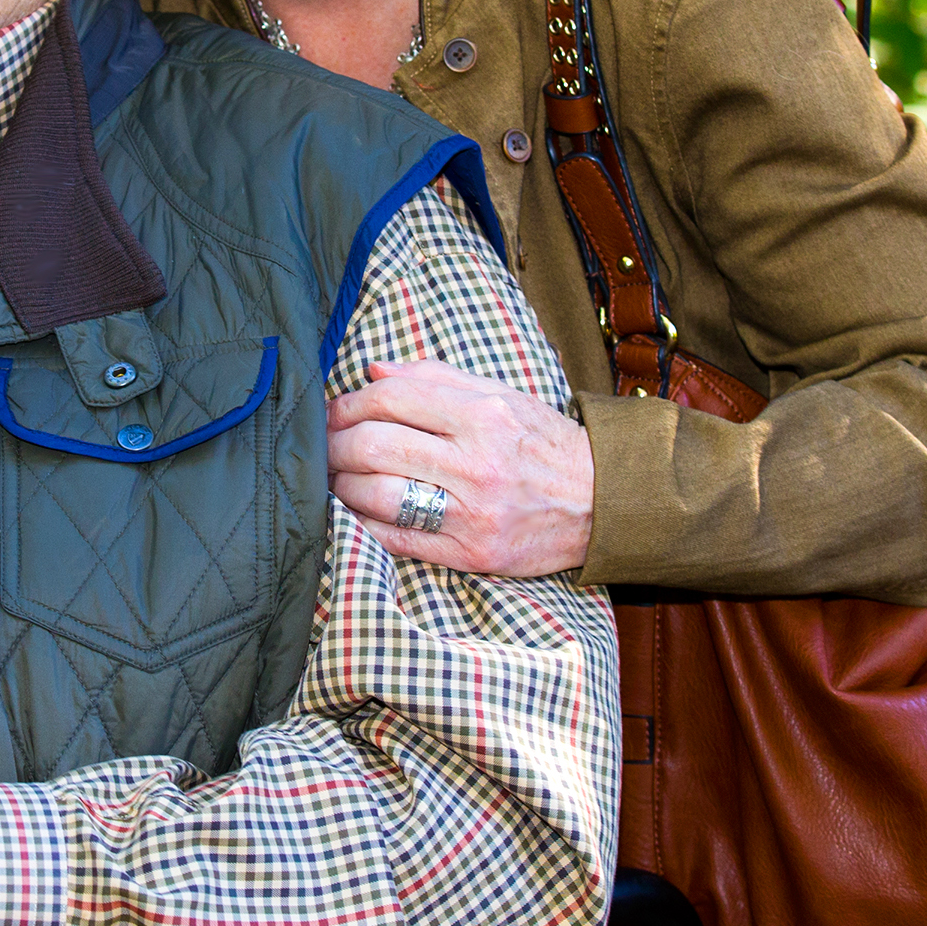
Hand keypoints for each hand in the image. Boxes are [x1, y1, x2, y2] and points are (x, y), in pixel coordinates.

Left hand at [327, 361, 594, 578]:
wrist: (603, 503)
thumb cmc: (543, 443)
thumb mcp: (500, 395)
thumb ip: (434, 378)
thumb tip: (372, 371)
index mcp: (482, 414)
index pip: (390, 399)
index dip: (347, 403)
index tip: (333, 411)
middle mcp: (477, 462)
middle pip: (374, 445)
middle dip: (334, 445)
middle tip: (323, 447)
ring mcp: (473, 513)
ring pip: (377, 495)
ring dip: (340, 486)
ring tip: (334, 479)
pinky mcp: (472, 554)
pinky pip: (397, 540)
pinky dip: (364, 525)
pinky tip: (355, 513)